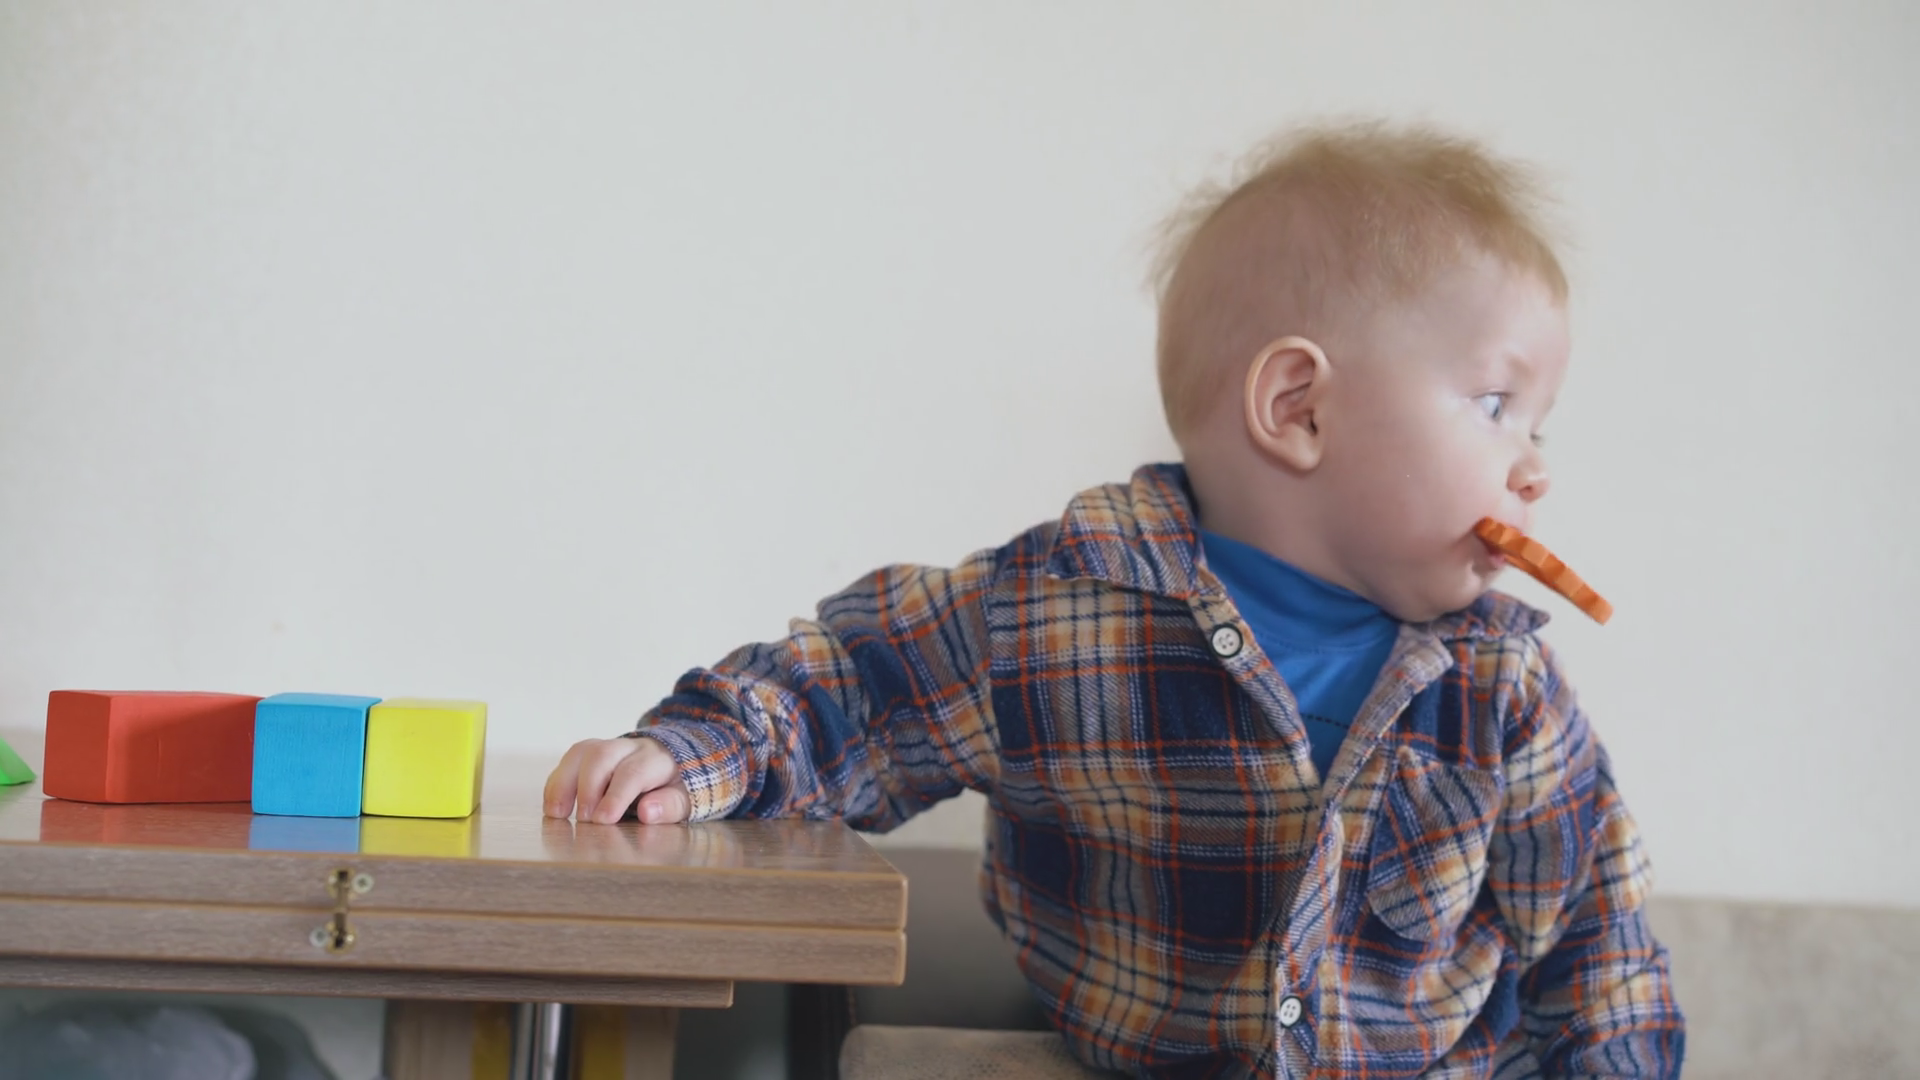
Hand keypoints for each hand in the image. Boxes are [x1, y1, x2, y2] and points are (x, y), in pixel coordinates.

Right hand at [543, 736, 691, 824]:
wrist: (673, 760)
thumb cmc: (676, 786)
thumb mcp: (685, 799)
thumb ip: (669, 806)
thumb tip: (648, 812)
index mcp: (656, 759)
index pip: (633, 772)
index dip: (616, 796)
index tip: (602, 820)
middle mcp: (629, 747)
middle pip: (601, 756)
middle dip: (587, 788)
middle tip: (584, 821)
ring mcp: (608, 747)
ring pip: (581, 753)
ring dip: (564, 783)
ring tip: (556, 814)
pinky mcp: (590, 754)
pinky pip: (569, 760)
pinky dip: (557, 782)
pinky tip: (553, 807)